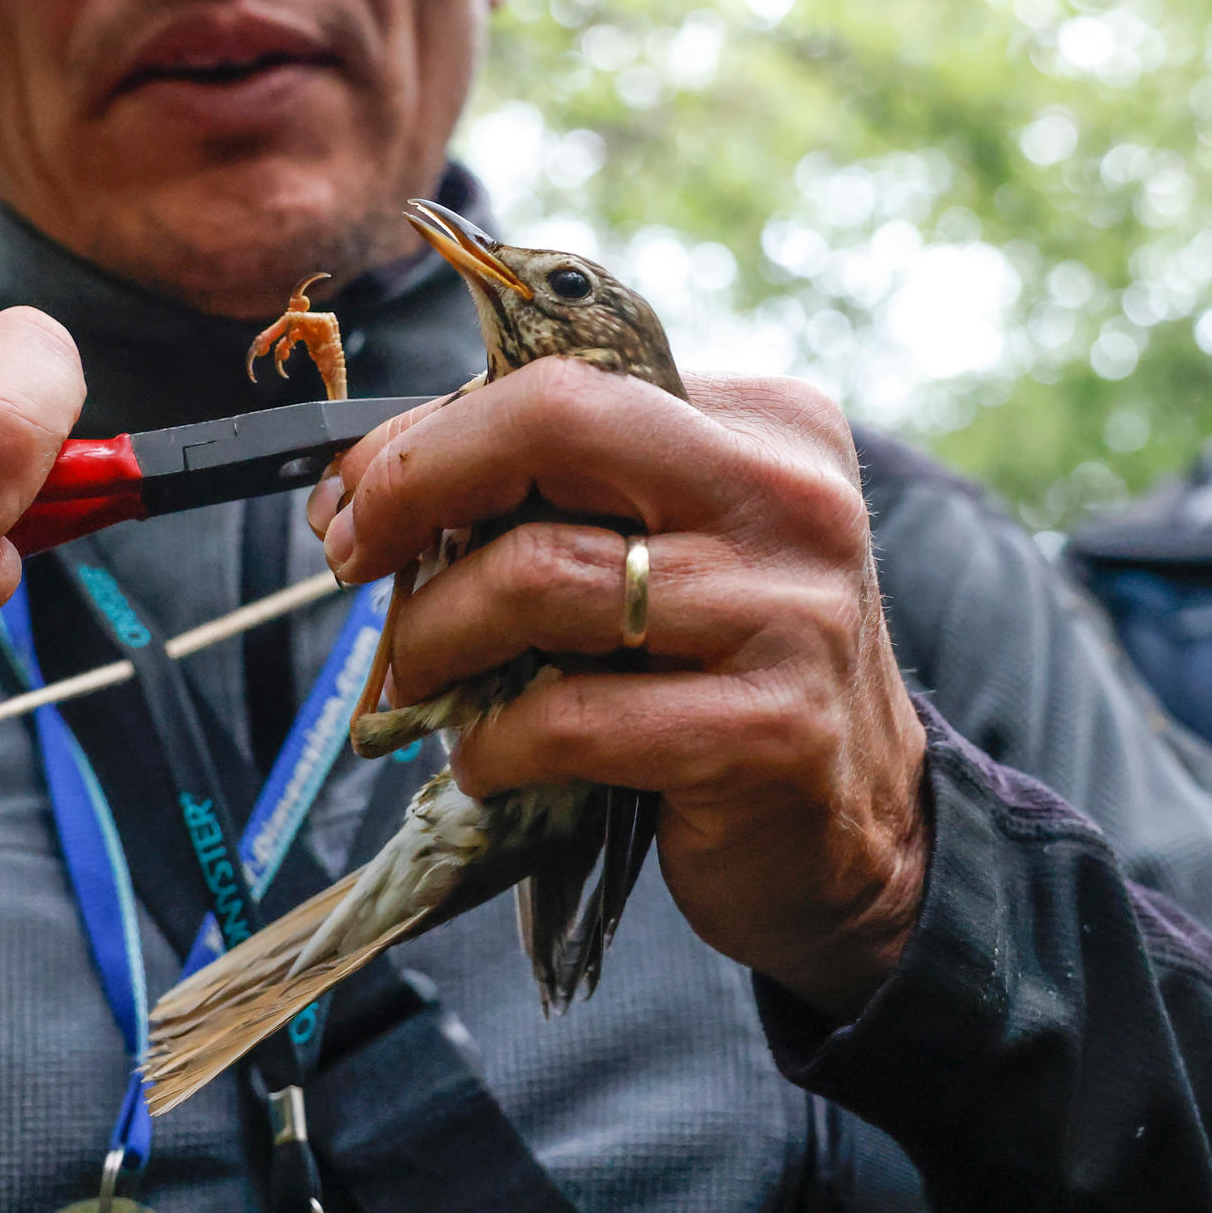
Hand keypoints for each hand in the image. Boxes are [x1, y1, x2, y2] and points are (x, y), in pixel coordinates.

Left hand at [309, 358, 930, 1018]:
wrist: (858, 831)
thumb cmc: (723, 673)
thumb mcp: (669, 548)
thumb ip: (559, 496)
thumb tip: (363, 484)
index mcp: (763, 424)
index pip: (561, 382)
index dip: (427, 436)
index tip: (353, 502)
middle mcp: (786, 495)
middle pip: (554, 421)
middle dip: (417, 485)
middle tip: (357, 561)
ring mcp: (789, 611)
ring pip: (540, 575)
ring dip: (437, 636)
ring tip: (420, 678)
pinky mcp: (770, 729)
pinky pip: (572, 718)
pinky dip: (493, 744)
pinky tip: (487, 759)